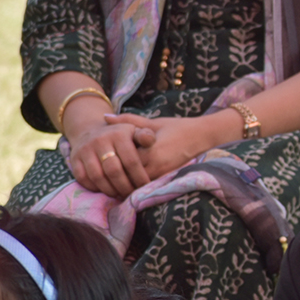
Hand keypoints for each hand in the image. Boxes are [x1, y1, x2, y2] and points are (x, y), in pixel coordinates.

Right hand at [67, 119, 152, 197]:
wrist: (90, 131)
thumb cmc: (120, 135)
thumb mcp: (134, 130)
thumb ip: (145, 136)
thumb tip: (150, 140)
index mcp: (118, 135)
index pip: (131, 160)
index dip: (139, 176)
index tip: (145, 186)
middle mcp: (100, 141)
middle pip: (113, 171)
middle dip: (125, 186)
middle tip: (132, 195)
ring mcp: (85, 150)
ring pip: (98, 176)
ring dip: (110, 190)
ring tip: (120, 195)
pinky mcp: (74, 159)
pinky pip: (83, 178)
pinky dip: (95, 188)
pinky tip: (105, 191)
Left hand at [105, 111, 233, 180]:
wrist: (201, 136)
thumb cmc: (177, 127)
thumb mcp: (152, 122)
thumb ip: (128, 121)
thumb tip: (105, 116)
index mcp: (150, 150)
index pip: (123, 161)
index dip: (109, 162)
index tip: (98, 161)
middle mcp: (155, 164)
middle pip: (127, 176)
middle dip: (115, 176)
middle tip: (100, 175)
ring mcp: (161, 172)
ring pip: (136, 183)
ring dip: (125, 182)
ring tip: (111, 181)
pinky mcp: (166, 176)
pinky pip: (146, 183)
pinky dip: (136, 183)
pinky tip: (128, 182)